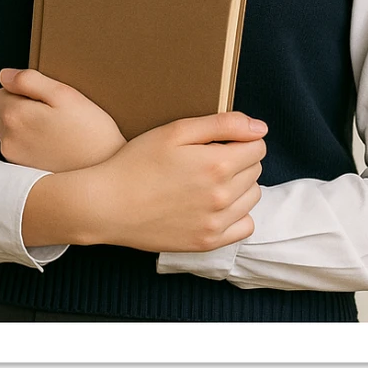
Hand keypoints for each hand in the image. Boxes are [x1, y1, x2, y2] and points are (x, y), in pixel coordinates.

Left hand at [0, 68, 126, 172]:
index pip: (1, 91)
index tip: (46, 97)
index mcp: (15, 115)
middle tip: (54, 113)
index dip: (25, 90)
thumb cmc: (90, 134)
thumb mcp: (65, 94)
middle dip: (22, 108)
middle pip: (3, 112)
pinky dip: (30, 146)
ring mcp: (14, 159)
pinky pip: (18, 150)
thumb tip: (5, 75)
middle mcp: (8, 139)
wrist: (103, 176)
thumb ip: (29, 80)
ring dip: (25, 127)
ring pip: (10, 131)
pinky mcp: (22, 173)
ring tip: (55, 131)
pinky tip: (53, 146)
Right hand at [81, 111, 267, 253]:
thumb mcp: (176, 131)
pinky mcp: (207, 242)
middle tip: (209, 156)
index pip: (258, 146)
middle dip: (240, 158)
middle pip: (255, 170)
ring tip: (210, 178)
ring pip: (252, 197)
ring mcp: (215, 223)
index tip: (221, 139)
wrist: (107, 204)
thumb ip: (223, 124)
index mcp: (217, 164)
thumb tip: (260, 129)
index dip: (241, 138)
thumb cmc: (138, 161)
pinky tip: (214, 203)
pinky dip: (237, 213)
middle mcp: (222, 196)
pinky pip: (244, 226)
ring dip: (240, 184)